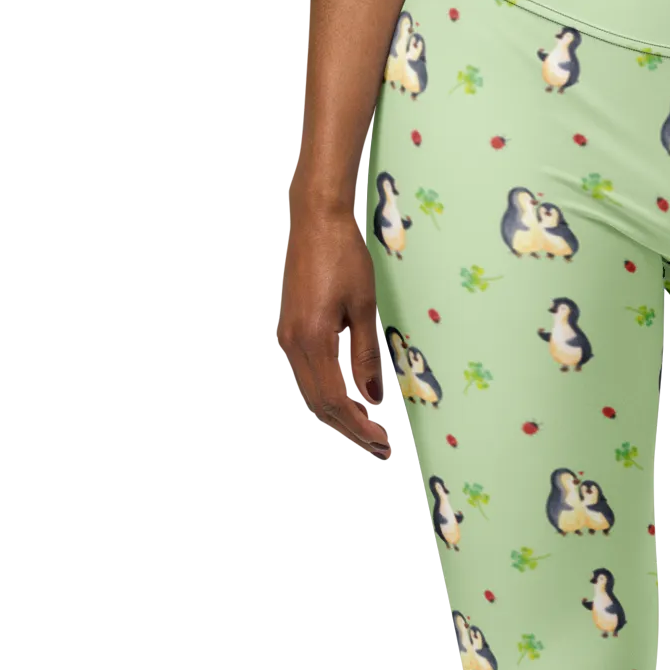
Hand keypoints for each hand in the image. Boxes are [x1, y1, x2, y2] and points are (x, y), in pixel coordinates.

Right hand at [276, 207, 393, 457]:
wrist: (314, 221)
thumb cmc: (344, 256)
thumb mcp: (364, 307)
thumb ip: (366, 355)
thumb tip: (371, 397)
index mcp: (314, 340)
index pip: (335, 400)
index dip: (359, 427)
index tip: (381, 443)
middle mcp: (294, 344)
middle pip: (318, 404)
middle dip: (348, 430)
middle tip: (377, 448)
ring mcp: (288, 338)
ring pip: (309, 393)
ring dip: (336, 416)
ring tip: (365, 432)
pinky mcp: (289, 330)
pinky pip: (305, 376)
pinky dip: (325, 396)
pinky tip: (346, 401)